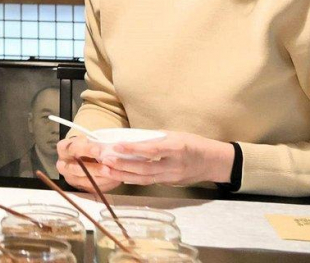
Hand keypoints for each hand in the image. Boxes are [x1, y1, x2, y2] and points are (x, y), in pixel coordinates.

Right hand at [56, 136, 120, 191]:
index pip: (72, 149)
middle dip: (94, 169)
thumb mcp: (87, 141)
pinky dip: (105, 184)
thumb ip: (95, 144)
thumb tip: (109, 148)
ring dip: (102, 179)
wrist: (80, 157)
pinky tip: (114, 180)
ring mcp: (70, 178)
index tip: (98, 150)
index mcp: (63, 149)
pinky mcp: (79, 187)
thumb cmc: (85, 146)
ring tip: (114, 174)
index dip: (86, 150)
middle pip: (76, 169)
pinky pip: (93, 188)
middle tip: (107, 168)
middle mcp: (63, 165)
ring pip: (86, 181)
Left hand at [95, 131, 235, 186]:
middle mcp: (174, 165)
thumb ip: (154, 138)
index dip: (133, 149)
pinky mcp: (170, 184)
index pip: (152, 150)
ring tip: (106, 169)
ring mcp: (172, 177)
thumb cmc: (193, 143)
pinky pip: (149, 182)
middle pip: (145, 169)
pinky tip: (119, 175)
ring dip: (124, 174)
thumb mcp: (175, 135)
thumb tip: (130, 138)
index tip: (116, 146)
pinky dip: (133, 178)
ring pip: (145, 178)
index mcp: (177, 148)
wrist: (213, 162)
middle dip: (123, 165)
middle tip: (105, 160)